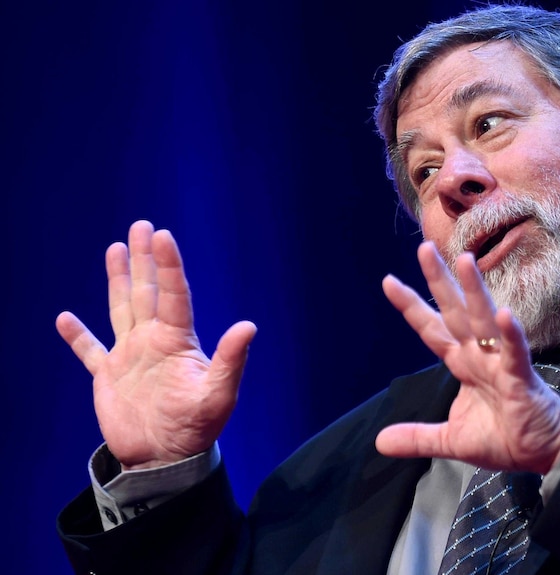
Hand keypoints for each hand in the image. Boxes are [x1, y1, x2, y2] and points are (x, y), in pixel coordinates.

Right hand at [56, 220, 256, 469]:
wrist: (165, 460)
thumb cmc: (197, 428)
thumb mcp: (217, 394)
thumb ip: (230, 360)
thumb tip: (248, 326)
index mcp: (177, 340)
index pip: (173, 294)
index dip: (168, 265)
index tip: (162, 234)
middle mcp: (154, 341)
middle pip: (147, 291)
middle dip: (145, 259)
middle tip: (142, 226)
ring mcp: (130, 356)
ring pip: (122, 309)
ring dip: (118, 280)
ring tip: (116, 249)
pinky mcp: (108, 377)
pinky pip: (90, 351)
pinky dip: (78, 336)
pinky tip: (65, 318)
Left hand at [376, 241, 559, 474]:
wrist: (546, 455)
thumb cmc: (506, 439)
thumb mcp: (451, 442)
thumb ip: (418, 438)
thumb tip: (380, 442)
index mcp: (463, 364)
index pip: (432, 329)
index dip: (412, 306)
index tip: (388, 281)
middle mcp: (480, 356)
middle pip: (455, 312)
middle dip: (439, 281)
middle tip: (424, 248)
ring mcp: (501, 363)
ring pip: (484, 321)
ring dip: (474, 291)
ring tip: (464, 261)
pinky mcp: (522, 377)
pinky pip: (515, 352)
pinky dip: (510, 333)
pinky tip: (503, 313)